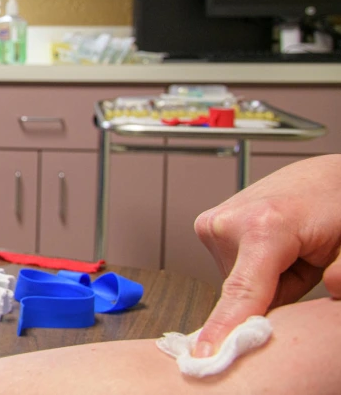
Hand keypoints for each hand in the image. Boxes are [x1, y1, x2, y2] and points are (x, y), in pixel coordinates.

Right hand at [193, 154, 340, 357]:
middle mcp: (230, 222)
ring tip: (289, 252)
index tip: (205, 355)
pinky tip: (272, 248)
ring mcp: (214, 222)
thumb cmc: (337, 207)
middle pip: (243, 292)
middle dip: (273, 293)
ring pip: (236, 282)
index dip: (225, 327)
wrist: (323, 177)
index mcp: (265, 227)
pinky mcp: (208, 225)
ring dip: (263, 279)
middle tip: (302, 265)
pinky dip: (252, 267)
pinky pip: (231, 267)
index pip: (243, 292)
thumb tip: (335, 290)